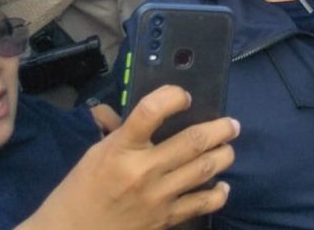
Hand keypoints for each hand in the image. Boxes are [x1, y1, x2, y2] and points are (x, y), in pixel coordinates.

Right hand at [21, 85, 237, 229]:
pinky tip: (222, 186)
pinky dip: (218, 193)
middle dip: (220, 129)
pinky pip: (202, 204)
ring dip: (223, 155)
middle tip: (231, 124)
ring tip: (228, 147)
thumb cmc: (81, 190)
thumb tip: (138, 111)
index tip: (184, 96)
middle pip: (192, 141)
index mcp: (121, 148)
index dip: (173, 97)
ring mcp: (158, 197)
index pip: (150, 111)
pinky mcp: (166, 219)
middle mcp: (143, 170)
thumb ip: (120, 131)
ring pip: (204, 169)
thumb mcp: (96, 153)